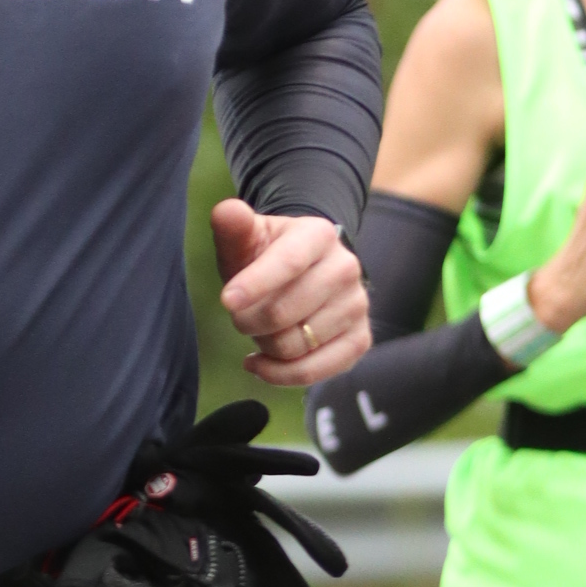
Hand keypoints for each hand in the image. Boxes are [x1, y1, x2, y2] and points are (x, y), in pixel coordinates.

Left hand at [213, 201, 368, 384]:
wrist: (301, 276)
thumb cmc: (264, 258)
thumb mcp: (246, 239)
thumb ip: (233, 225)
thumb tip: (226, 211)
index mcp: (319, 235)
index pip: (289, 262)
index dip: (256, 284)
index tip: (226, 300)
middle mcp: (347, 268)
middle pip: (283, 313)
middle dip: (248, 321)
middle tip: (241, 315)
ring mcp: (357, 306)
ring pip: (294, 346)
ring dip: (264, 345)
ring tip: (261, 330)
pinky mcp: (359, 340)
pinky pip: (312, 372)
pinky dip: (277, 374)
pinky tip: (261, 363)